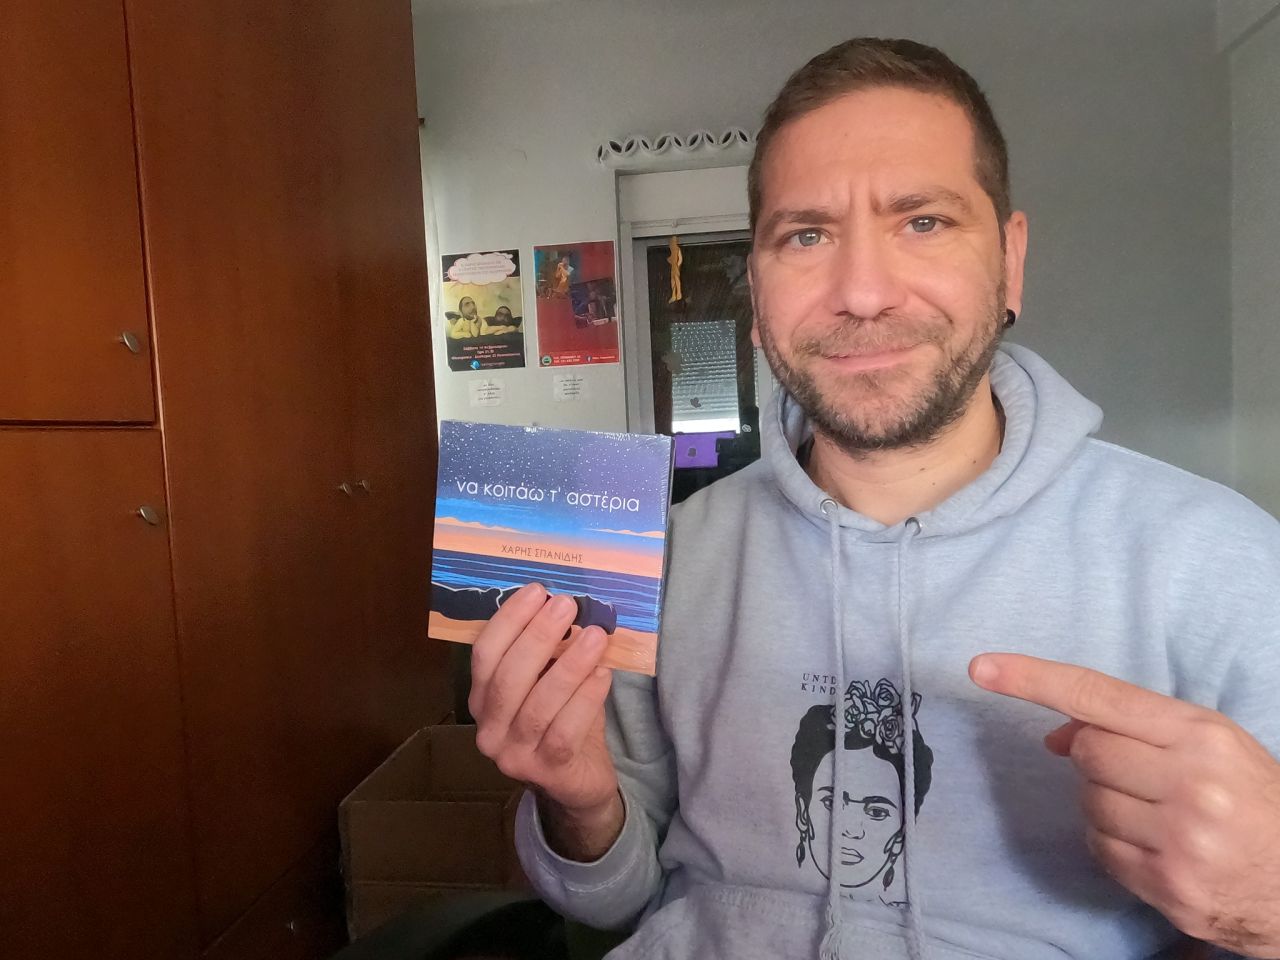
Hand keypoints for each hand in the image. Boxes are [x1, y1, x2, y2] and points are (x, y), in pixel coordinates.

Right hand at [470, 582, 622, 859]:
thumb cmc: (563, 718)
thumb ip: (552, 650)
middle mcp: (489, 729)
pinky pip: (564, 732)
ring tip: (596, 636)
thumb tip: (568, 603)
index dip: (509, 620)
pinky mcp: (547, 773)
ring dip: (569, 666)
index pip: (484, 654)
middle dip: (538, 637)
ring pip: (538, 706)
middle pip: (508, 678)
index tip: (538, 590)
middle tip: (567, 605)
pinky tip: (603, 674)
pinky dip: (585, 699)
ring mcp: (514, 755)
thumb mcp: (549, 681)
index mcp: (482, 698)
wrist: (580, 780)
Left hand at [970, 653, 1279, 957]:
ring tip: (1157, 812)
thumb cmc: (1252, 799)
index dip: (1032, 679)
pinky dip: (1111, 841)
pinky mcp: (1167, 885)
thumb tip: (1055, 735)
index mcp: (1201, 735)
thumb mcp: (1209, 744)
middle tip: (1140, 773)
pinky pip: (1098, 847)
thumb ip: (1133, 727)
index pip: (1098, 696)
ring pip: (1087, 802)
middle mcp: (1191, 784)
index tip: (982, 668)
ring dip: (1105, 802)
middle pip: (1085, 752)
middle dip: (1095, 757)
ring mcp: (1179, 840)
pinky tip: (1154, 842)